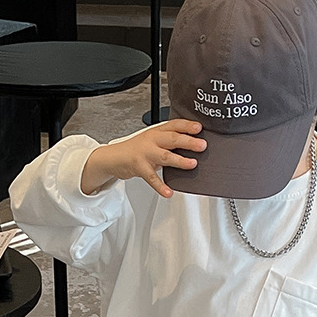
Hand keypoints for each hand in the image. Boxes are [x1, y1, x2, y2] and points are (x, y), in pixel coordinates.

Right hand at [81, 119, 206, 197]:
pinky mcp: (139, 167)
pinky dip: (160, 186)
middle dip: (188, 141)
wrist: (113, 157)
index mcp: (157, 131)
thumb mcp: (153, 141)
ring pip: (164, 156)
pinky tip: (168, 192)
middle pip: (172, 138)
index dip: (187, 125)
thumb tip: (192, 146)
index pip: (174, 125)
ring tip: (192, 164)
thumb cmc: (136, 150)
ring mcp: (145, 153)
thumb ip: (169, 142)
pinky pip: (151, 178)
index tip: (199, 128)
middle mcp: (152, 140)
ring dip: (179, 160)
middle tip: (202, 145)